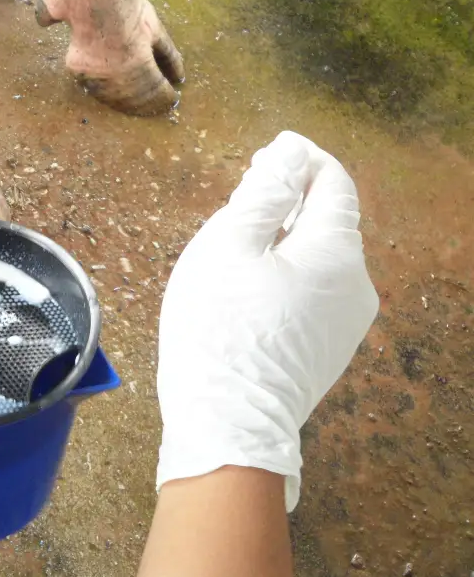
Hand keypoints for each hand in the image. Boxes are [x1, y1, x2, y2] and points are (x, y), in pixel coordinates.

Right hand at [156, 131, 378, 510]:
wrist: (226, 424)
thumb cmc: (220, 329)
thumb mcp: (229, 245)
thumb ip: (263, 192)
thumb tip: (290, 152)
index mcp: (336, 252)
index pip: (333, 182)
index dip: (299, 160)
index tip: (262, 159)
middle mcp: (355, 285)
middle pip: (326, 222)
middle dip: (286, 204)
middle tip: (236, 207)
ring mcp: (345, 324)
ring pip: (316, 260)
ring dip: (281, 243)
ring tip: (231, 255)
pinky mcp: (327, 350)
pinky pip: (311, 294)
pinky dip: (283, 278)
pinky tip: (245, 295)